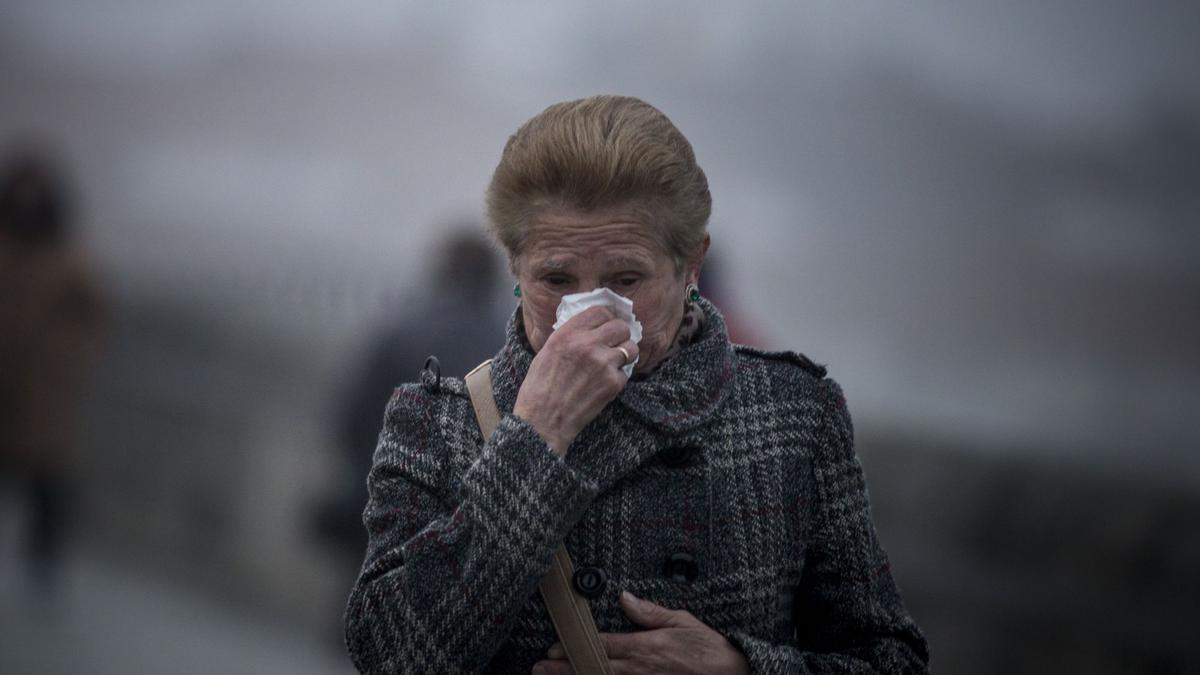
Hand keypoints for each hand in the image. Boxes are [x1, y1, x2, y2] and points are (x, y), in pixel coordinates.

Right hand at [514, 306, 638, 454]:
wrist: (542, 420)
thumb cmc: (539, 388)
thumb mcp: (548, 351)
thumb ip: (570, 335)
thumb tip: (591, 327)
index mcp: (568, 334)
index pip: (600, 311)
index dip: (607, 317)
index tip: (607, 324)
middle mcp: (587, 344)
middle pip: (621, 327)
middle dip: (620, 335)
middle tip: (614, 344)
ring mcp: (603, 363)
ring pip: (630, 348)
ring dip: (625, 355)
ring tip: (613, 363)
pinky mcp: (612, 383)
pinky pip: (626, 373)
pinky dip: (617, 378)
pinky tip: (602, 384)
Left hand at [532, 591, 749, 674]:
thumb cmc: (708, 649)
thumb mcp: (682, 621)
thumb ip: (650, 612)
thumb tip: (625, 598)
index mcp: (646, 647)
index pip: (602, 646)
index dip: (574, 647)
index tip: (553, 647)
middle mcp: (641, 670)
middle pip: (595, 668)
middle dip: (565, 668)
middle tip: (540, 667)